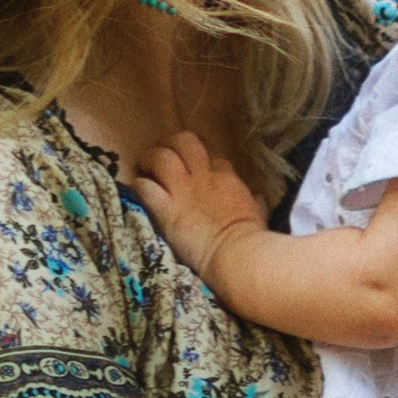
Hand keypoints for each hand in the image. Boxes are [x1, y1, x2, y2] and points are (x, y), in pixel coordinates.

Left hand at [130, 130, 269, 287]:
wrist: (237, 255)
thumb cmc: (252, 239)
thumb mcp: (259, 216)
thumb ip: (256, 204)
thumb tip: (257, 199)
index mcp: (228, 179)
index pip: (212, 156)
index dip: (201, 160)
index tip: (195, 170)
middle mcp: (204, 178)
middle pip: (184, 142)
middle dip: (170, 144)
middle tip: (163, 156)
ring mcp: (183, 192)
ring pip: (161, 157)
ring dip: (150, 159)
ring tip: (145, 167)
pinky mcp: (166, 210)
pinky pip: (145, 187)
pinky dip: (139, 186)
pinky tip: (139, 190)